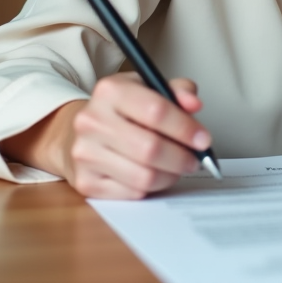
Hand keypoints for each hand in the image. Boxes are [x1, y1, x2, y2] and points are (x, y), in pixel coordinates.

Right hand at [66, 72, 212, 198]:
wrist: (78, 133)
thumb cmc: (121, 111)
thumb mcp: (147, 89)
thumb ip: (177, 91)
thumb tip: (194, 104)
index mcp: (110, 91)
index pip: (156, 111)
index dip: (185, 128)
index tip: (203, 139)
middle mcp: (92, 121)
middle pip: (151, 148)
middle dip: (182, 157)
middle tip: (194, 159)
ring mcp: (86, 153)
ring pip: (144, 176)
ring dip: (170, 175)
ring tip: (176, 167)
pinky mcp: (86, 181)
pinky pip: (133, 192)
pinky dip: (152, 187)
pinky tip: (154, 174)